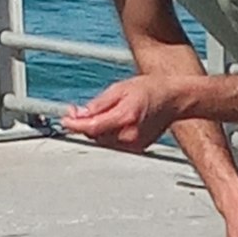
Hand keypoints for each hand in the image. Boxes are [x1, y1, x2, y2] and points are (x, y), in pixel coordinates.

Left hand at [61, 74, 187, 152]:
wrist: (172, 99)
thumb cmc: (149, 89)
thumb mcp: (119, 88)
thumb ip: (99, 104)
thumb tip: (80, 114)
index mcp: (125, 117)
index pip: (92, 127)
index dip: (75, 125)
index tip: (65, 119)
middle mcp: (129, 135)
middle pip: (95, 136)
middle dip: (83, 125)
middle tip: (74, 111)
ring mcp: (134, 144)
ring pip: (103, 141)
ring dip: (93, 129)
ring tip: (93, 114)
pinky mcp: (136, 148)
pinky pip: (113, 143)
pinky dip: (106, 133)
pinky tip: (109, 121)